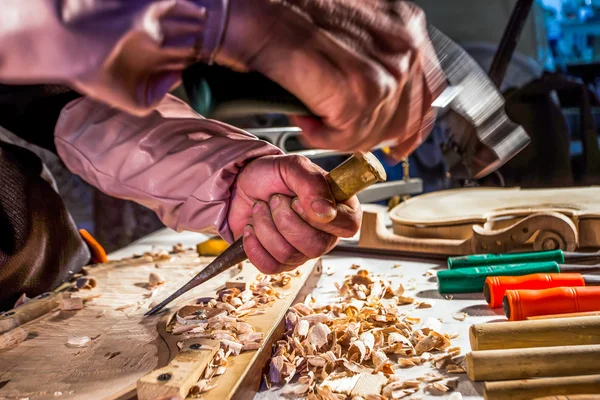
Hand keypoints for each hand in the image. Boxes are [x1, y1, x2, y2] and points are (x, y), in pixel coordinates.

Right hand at [216, 0, 444, 158]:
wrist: (258, 12)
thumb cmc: (293, 16)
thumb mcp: (352, 30)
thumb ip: (374, 62)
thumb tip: (383, 102)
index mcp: (406, 30)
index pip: (428, 94)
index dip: (412, 127)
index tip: (399, 144)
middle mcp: (403, 49)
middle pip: (403, 121)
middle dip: (368, 135)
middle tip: (339, 131)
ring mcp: (384, 72)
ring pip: (373, 133)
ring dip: (339, 135)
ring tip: (313, 116)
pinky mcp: (358, 93)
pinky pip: (349, 137)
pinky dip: (322, 136)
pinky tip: (306, 118)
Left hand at [228, 155, 360, 273]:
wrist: (244, 183)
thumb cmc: (273, 174)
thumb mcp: (293, 167)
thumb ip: (313, 184)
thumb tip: (325, 213)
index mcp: (339, 209)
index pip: (347, 226)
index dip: (319, 217)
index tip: (296, 200)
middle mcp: (326, 234)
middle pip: (315, 246)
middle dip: (285, 220)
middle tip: (274, 199)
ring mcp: (303, 251)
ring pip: (289, 255)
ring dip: (266, 227)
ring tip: (260, 208)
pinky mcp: (280, 262)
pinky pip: (270, 266)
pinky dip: (254, 245)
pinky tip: (251, 228)